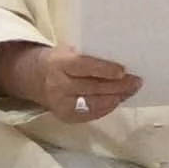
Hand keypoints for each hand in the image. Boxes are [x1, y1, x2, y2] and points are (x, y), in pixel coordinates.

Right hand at [0, 38, 141, 127]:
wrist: (32, 77)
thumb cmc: (58, 59)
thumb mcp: (67, 50)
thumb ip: (87, 55)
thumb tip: (119, 59)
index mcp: (58, 63)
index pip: (84, 67)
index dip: (104, 70)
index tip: (123, 71)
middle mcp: (58, 85)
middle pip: (93, 87)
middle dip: (118, 86)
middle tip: (136, 81)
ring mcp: (61, 104)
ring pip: (94, 103)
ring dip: (116, 97)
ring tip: (131, 91)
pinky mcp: (65, 117)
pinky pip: (91, 114)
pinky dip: (107, 107)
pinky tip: (117, 100)